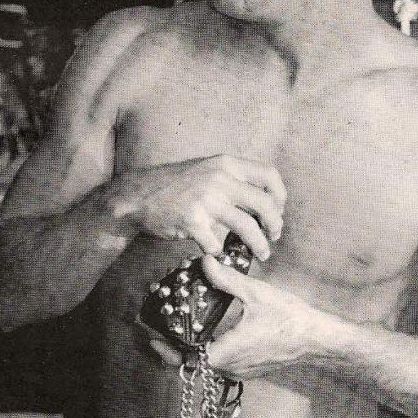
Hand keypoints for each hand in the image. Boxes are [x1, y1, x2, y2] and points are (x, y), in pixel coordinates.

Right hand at [111, 156, 284, 260]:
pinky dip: (220, 252)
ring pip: (248, 228)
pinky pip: (217, 243)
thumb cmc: (175, 186)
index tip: (278, 210)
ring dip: (260, 245)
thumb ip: (232, 179)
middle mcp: (219, 178)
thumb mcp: (206, 170)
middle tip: (274, 236)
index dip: (280, 195)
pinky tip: (217, 252)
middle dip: (276, 225)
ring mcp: (205, 200)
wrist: (137, 196)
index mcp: (226, 163)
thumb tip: (265, 200)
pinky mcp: (192, 221)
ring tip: (262, 254)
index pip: (269, 175)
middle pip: (265, 204)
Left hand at [148, 254, 319, 377]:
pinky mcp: (249, 369)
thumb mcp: (255, 294)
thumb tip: (205, 262)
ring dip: (192, 349)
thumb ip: (226, 280)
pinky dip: (209, 351)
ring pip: (206, 365)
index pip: (184, 359)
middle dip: (173, 348)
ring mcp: (240, 371)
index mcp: (225, 353)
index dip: (164, 349)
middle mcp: (229, 368)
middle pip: (191, 363)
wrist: (317, 339)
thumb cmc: (289, 319)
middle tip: (160, 330)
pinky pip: (221, 364)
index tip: (151, 337)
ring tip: (181, 329)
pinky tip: (209, 333)